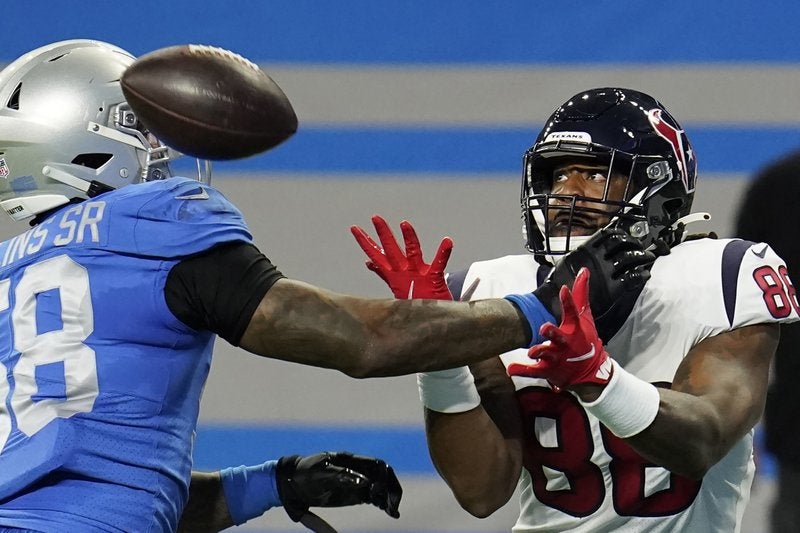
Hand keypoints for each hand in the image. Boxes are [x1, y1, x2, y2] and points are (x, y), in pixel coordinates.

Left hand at [276, 452, 401, 521]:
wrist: (292, 482)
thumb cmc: (305, 473)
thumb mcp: (320, 472)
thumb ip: (341, 475)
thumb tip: (365, 482)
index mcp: (351, 460)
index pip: (377, 465)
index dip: (382, 478)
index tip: (375, 492)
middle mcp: (358, 470)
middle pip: (385, 475)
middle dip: (392, 488)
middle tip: (392, 505)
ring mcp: (358, 482)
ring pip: (383, 487)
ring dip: (390, 497)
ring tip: (392, 512)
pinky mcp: (357, 493)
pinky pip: (376, 497)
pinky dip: (385, 504)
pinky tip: (390, 513)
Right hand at [351, 214, 452, 299]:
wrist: (428, 322)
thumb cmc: (414, 301)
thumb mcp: (396, 285)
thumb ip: (383, 273)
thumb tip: (369, 263)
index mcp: (394, 275)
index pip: (376, 255)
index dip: (366, 242)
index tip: (354, 228)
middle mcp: (403, 273)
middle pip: (390, 250)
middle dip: (383, 233)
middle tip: (375, 217)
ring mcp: (418, 276)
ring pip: (411, 252)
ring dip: (408, 238)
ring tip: (404, 223)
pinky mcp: (433, 280)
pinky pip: (439, 264)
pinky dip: (443, 252)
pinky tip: (447, 241)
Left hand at [509, 268, 612, 390]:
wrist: (588, 372)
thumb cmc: (584, 340)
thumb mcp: (585, 317)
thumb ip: (580, 294)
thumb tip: (583, 270)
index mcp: (574, 329)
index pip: (572, 313)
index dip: (568, 301)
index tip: (563, 289)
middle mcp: (566, 343)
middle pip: (559, 337)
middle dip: (552, 332)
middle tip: (544, 327)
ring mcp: (556, 357)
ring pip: (546, 354)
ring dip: (538, 352)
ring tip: (531, 352)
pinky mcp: (547, 369)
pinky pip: (533, 371)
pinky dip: (522, 370)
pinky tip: (511, 369)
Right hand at [533, 227, 654, 341]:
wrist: (555, 304)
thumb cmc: (557, 284)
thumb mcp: (567, 261)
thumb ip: (582, 254)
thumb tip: (594, 249)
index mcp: (585, 249)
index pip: (608, 234)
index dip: (621, 233)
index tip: (627, 236)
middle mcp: (596, 258)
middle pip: (621, 243)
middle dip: (634, 243)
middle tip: (640, 246)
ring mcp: (605, 273)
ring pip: (629, 258)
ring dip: (642, 256)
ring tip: (647, 257)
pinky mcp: (612, 289)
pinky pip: (632, 277)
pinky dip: (641, 274)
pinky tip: (644, 274)